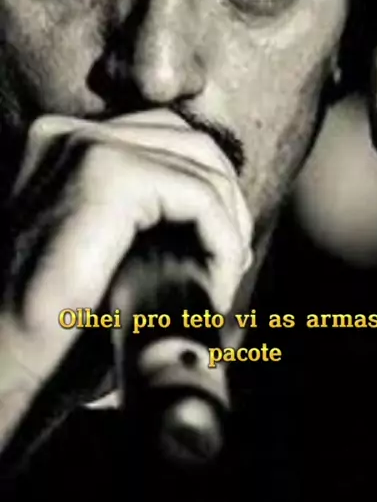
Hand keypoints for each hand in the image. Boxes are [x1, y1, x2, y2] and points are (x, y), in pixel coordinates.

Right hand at [0, 109, 251, 450]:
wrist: (6, 366)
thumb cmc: (56, 329)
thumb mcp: (109, 257)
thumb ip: (149, 222)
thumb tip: (226, 221)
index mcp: (64, 148)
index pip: (166, 140)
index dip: (208, 192)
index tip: (219, 254)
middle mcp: (68, 135)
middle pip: (190, 143)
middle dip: (226, 202)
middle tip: (228, 265)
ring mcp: (84, 147)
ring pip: (201, 165)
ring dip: (229, 225)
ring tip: (220, 280)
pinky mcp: (106, 174)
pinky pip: (199, 194)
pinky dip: (223, 239)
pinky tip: (216, 282)